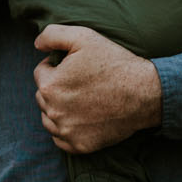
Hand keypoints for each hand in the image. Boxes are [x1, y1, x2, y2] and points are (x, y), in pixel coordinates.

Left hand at [32, 24, 161, 152]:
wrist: (144, 93)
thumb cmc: (114, 63)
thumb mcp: (84, 37)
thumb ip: (53, 35)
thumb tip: (37, 44)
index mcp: (50, 85)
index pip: (40, 73)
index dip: (58, 66)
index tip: (76, 67)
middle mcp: (53, 112)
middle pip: (42, 96)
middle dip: (56, 87)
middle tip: (81, 82)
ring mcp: (66, 131)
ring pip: (48, 119)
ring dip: (58, 109)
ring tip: (82, 99)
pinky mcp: (80, 146)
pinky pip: (61, 139)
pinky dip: (67, 130)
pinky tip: (83, 118)